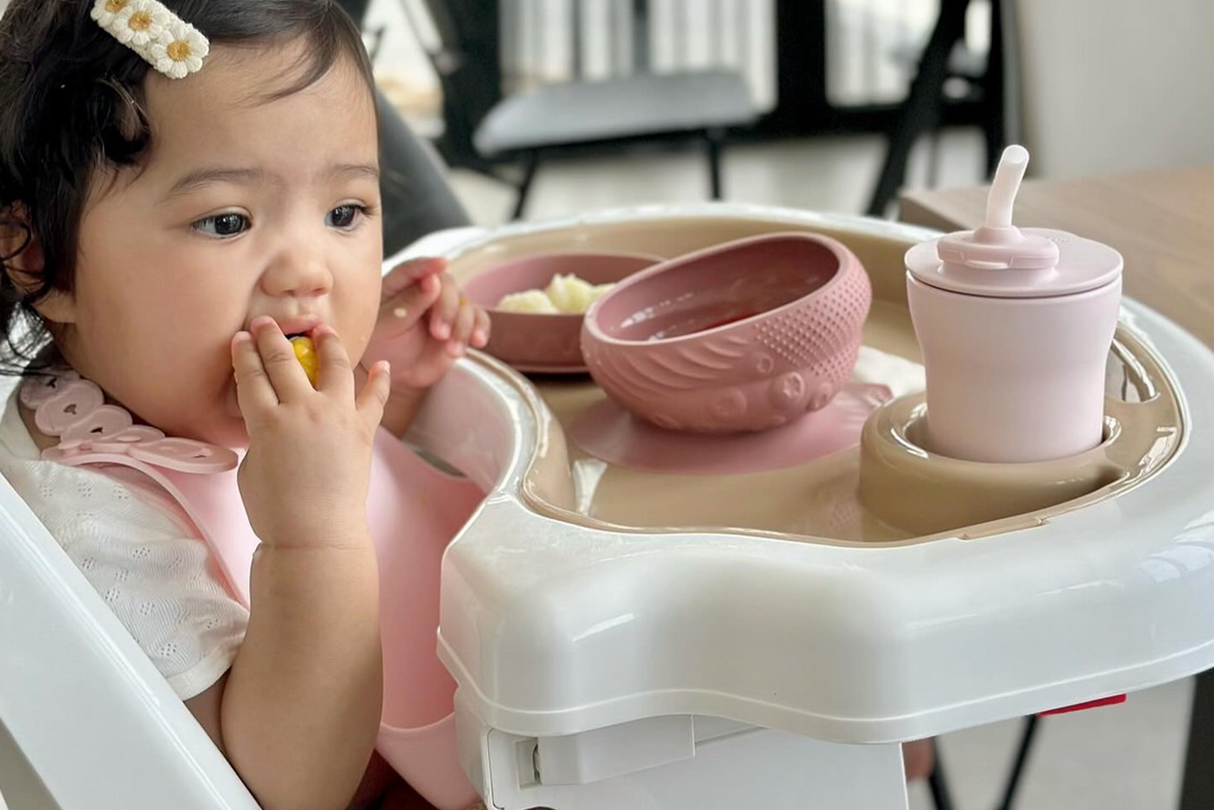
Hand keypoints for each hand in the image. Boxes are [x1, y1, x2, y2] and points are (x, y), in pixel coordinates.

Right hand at [232, 317, 390, 546]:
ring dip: (327, 342)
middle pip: (284, 361)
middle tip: (266, 323)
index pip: (252, 375)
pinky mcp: (363, 431)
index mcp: (266, 421)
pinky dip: (379, 379)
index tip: (242, 337)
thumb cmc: (276, 511)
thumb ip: (262, 435)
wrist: (317, 535)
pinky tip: (380, 364)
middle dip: (272, 337)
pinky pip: (375, 398)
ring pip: (333, 366)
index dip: (244, 353)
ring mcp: (337, 417)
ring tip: (322, 329)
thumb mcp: (252, 466)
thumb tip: (274, 421)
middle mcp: (302, 410)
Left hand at [361, 257, 489, 393]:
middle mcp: (426, 290)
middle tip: (439, 333)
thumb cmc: (384, 345)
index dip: (427, 266)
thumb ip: (410, 302)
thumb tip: (433, 280)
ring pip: (465, 304)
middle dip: (447, 309)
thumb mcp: (388, 325)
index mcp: (399, 284)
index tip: (442, 263)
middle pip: (447, 285)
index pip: (413, 269)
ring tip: (452, 351)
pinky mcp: (461, 323)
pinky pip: (479, 319)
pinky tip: (477, 341)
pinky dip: (480, 329)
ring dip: (462, 327)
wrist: (398, 372)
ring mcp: (446, 306)